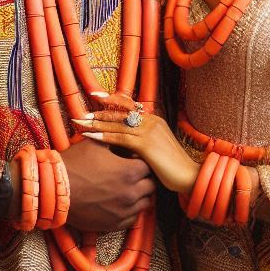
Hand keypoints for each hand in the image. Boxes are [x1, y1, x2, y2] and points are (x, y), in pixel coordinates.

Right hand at [59, 135, 154, 231]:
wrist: (55, 190)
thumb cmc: (75, 164)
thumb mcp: (96, 144)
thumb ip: (115, 140)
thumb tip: (124, 138)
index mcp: (130, 171)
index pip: (148, 166)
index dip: (140, 161)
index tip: (131, 159)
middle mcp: (131, 193)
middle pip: (150, 186)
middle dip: (143, 178)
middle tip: (130, 174)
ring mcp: (124, 211)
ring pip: (144, 203)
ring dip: (139, 195)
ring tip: (125, 188)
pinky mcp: (114, 225)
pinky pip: (132, 219)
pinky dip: (130, 211)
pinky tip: (119, 202)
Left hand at [75, 95, 199, 196]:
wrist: (188, 175)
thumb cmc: (172, 166)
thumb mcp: (156, 148)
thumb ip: (143, 141)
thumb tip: (125, 142)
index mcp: (154, 119)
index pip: (129, 105)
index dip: (111, 99)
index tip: (95, 95)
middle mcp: (151, 121)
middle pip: (120, 113)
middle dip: (98, 113)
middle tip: (80, 113)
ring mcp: (149, 131)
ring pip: (117, 125)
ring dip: (97, 124)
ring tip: (81, 123)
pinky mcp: (146, 144)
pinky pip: (120, 138)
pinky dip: (104, 137)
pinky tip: (91, 137)